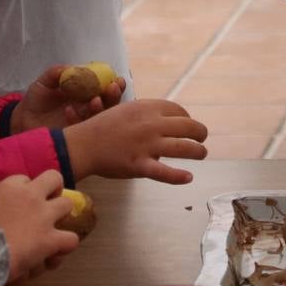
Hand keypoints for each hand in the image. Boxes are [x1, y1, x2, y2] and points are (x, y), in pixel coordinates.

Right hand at [0, 171, 78, 283]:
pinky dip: (64, 247)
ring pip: (67, 204)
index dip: (24, 191)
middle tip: (46, 206)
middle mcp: (31, 195)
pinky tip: (54, 254)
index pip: (25, 179)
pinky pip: (71, 239)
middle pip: (54, 178)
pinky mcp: (50, 238)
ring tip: (53, 229)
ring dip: (61, 217)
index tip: (18, 205)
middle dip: (54, 190)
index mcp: (9, 186)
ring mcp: (44, 216)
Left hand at [10, 65, 124, 132]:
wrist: (22, 120)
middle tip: (112, 88)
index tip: (117, 80)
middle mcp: (88, 109)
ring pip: (99, 118)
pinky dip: (77, 118)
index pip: (106, 90)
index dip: (115, 85)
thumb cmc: (37, 100)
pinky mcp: (73, 136)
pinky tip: (68, 110)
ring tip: (94, 101)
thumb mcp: (44, 82)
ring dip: (101, 108)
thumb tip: (71, 68)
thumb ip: (56, 73)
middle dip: (114, 96)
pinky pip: (80, 128)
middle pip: (109, 104)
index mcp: (86, 95)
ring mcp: (82, 123)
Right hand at [64, 99, 207, 183]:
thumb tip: (167, 119)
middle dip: (200, 133)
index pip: (179, 111)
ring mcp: (147, 145)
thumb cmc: (103, 127)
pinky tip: (188, 177)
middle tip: (202, 138)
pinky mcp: (140, 165)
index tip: (189, 125)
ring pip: (183, 148)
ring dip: (198, 151)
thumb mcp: (127, 110)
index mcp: (148, 108)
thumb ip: (148, 114)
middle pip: (188, 127)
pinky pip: (164, 172)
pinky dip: (178, 176)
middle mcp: (152, 125)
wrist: (83, 144)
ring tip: (202, 154)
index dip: (188, 118)